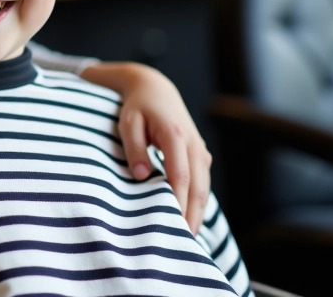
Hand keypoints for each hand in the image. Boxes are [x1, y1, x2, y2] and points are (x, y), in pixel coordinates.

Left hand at [80, 62, 211, 233]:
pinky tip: (190, 219)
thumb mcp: (128, 122)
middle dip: (193, 215)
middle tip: (185, 243)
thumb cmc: (137, 107)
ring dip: (198, 211)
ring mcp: (200, 150)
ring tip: (188, 238)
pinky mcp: (201, 155)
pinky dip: (198, 201)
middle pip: (198, 186)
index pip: (180, 175)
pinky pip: (203, 182)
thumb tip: (141, 176)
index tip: (173, 225)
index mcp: (175, 135)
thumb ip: (134, 148)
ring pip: (204, 186)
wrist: (156, 89)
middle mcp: (193, 144)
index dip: (178, 201)